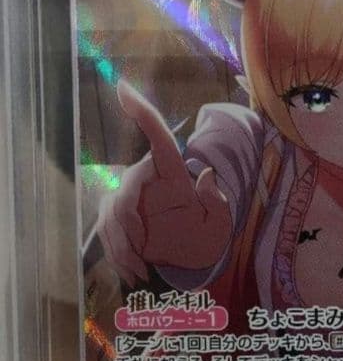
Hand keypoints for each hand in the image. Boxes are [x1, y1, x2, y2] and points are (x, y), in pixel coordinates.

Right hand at [97, 80, 232, 284]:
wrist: (187, 264)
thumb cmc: (205, 239)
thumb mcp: (218, 226)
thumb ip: (215, 203)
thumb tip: (206, 175)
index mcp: (172, 173)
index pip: (158, 138)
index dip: (142, 113)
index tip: (122, 87)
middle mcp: (145, 179)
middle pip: (124, 194)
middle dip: (129, 228)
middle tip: (142, 256)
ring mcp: (126, 197)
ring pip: (111, 217)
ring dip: (123, 248)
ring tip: (140, 271)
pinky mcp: (113, 217)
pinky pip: (106, 233)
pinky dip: (117, 256)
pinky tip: (134, 273)